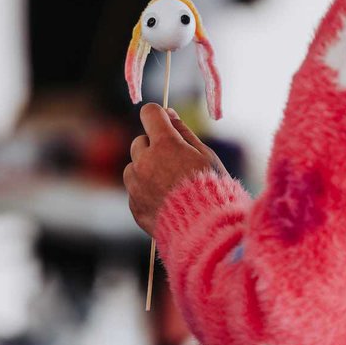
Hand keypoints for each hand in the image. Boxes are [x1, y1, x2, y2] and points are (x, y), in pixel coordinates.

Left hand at [124, 104, 226, 236]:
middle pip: (139, 142)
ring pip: (133, 167)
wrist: (206, 231)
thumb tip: (168, 113)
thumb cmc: (212, 189)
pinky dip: (145, 191)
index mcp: (165, 145)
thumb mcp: (205, 155)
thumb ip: (184, 132)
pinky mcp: (134, 206)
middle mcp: (145, 162)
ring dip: (145, 170)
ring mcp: (136, 186)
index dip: (157, 115)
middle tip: (174, 162)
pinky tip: (165, 201)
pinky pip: (134, 190)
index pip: (150, 114)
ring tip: (169, 185)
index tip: (164, 122)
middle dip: (153, 147)